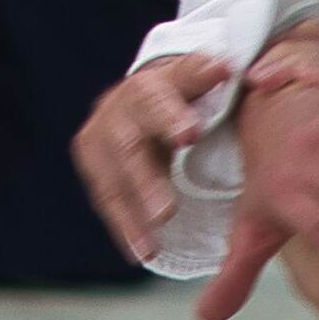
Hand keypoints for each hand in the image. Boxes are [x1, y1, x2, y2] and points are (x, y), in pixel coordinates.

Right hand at [74, 47, 231, 264]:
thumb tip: (226, 67)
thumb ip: (209, 75)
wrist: (145, 93)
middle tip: (166, 212)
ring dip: (131, 215)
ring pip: (112, 180)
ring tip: (151, 247)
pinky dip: (123, 227)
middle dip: (146, 181)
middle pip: (129, 146)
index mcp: (152, 83)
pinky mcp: (92, 162)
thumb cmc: (187, 92)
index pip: (159, 98)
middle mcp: (118, 107)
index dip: (173, 116)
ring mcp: (100, 136)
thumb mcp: (201, 78)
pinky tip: (140, 252)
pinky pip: (106, 200)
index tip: (191, 135)